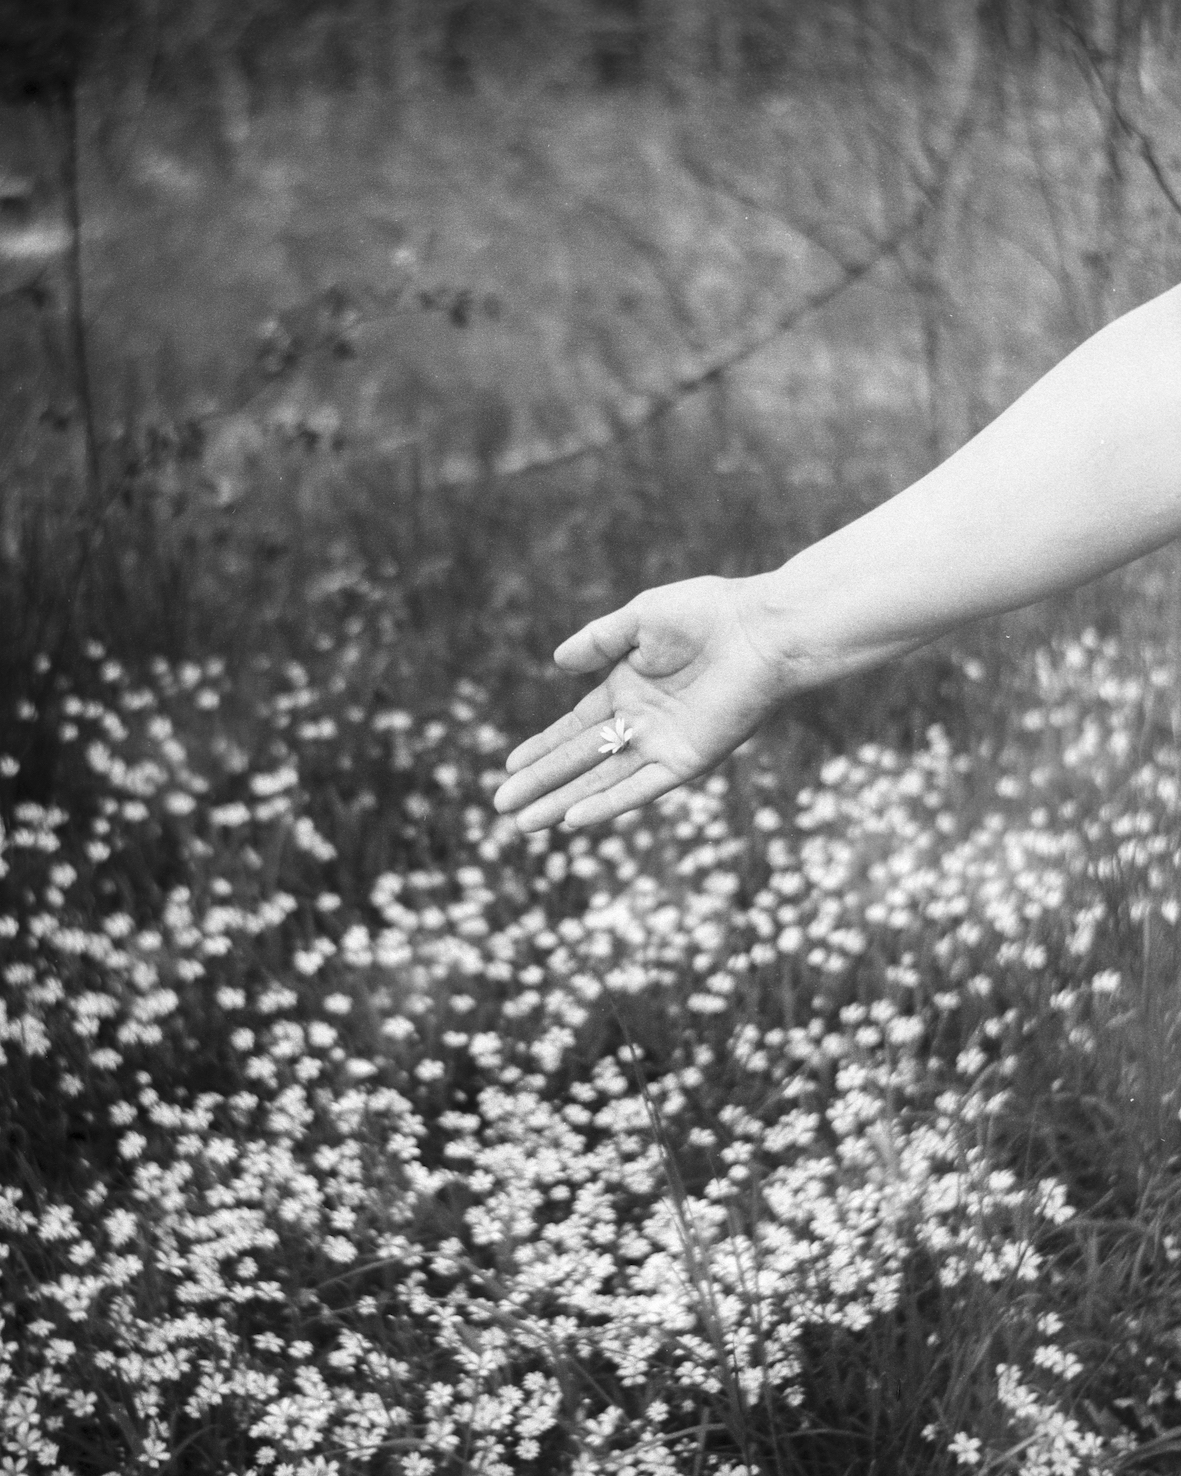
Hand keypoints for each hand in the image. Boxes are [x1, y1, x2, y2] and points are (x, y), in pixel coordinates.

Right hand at [493, 575, 791, 831]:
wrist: (763, 631)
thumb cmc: (708, 614)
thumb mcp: (641, 620)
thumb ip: (600, 641)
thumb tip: (558, 661)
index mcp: (629, 687)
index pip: (575, 727)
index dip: (542, 747)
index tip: (509, 767)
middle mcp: (643, 722)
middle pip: (580, 760)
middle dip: (541, 782)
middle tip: (501, 806)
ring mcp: (664, 744)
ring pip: (602, 780)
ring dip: (563, 802)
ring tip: (524, 824)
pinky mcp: (689, 759)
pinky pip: (642, 787)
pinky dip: (609, 803)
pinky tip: (574, 819)